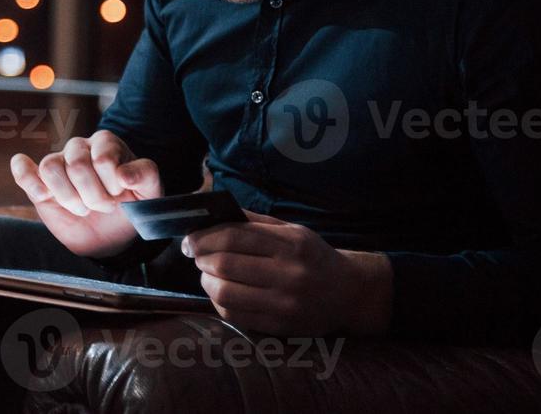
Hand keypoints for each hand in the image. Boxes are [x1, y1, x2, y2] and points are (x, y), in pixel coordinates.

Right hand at [10, 130, 161, 257]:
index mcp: (106, 143)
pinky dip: (27, 178)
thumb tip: (123, 174)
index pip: (101, 158)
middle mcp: (79, 148)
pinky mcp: (39, 182)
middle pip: (76, 164)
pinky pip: (23, 170)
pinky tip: (43, 194)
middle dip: (92, 196)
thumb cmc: (130, 207)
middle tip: (103, 208)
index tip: (119, 196)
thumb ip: (144, 175)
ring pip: (50, 167)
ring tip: (82, 208)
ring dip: (68, 197)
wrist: (112, 236)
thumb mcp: (149, 192)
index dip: (111, 184)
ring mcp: (58, 164)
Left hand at [184, 210, 391, 335]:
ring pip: (225, 293)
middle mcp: (288, 273)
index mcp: (290, 244)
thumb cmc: (313, 256)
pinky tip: (220, 292)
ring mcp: (284, 303)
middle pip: (224, 265)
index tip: (190, 239)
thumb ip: (253, 222)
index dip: (203, 237)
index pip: (232, 237)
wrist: (350, 293)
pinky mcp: (280, 326)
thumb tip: (211, 215)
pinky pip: (235, 315)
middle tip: (196, 256)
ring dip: (206, 282)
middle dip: (201, 259)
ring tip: (207, 274)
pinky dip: (218, 302)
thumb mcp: (291, 230)